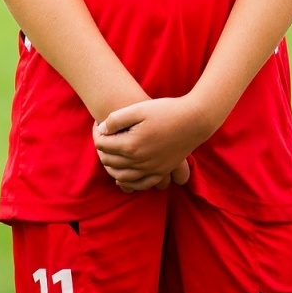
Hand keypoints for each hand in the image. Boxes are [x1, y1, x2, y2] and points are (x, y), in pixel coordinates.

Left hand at [94, 97, 213, 192]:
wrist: (194, 120)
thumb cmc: (167, 110)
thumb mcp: (139, 108)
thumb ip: (116, 119)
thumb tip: (102, 130)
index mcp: (131, 145)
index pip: (102, 145)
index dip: (97, 134)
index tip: (98, 124)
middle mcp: (139, 161)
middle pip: (109, 161)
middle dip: (101, 149)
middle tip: (102, 137)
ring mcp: (151, 169)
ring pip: (121, 176)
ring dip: (111, 167)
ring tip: (109, 154)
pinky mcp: (161, 171)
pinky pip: (140, 184)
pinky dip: (128, 182)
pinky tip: (124, 175)